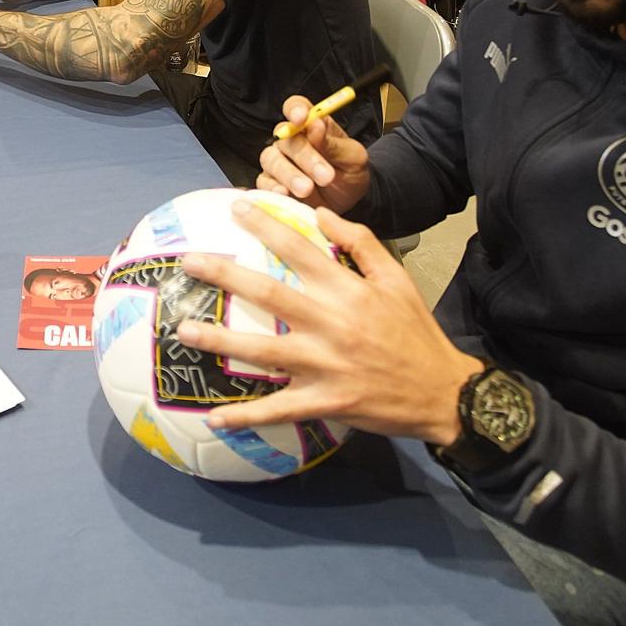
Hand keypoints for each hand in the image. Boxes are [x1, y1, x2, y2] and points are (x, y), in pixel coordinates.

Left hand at [174, 200, 482, 444]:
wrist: (441, 391)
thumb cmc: (415, 332)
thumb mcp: (396, 280)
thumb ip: (361, 244)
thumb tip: (323, 216)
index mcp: (347, 291)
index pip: (298, 249)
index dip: (266, 226)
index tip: (236, 207)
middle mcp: (330, 324)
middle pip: (269, 295)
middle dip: (225, 275)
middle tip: (188, 262)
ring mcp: (324, 366)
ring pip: (263, 352)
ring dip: (221, 341)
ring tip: (184, 330)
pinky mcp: (324, 402)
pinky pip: (278, 409)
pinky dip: (246, 416)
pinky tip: (214, 417)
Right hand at [258, 94, 372, 212]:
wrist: (347, 204)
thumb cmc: (349, 173)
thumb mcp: (353, 158)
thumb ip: (333, 144)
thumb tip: (315, 126)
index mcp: (311, 125)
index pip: (296, 107)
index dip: (295, 110)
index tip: (301, 118)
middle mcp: (290, 139)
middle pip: (284, 137)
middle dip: (304, 155)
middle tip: (325, 176)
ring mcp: (277, 161)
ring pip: (271, 159)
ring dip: (289, 174)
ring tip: (307, 189)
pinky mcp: (270, 183)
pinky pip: (264, 182)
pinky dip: (273, 188)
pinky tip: (285, 194)